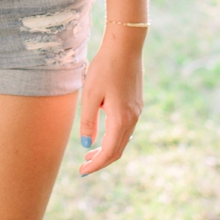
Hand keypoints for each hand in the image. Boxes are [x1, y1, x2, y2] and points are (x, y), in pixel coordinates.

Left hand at [77, 37, 142, 173]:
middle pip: (118, 150)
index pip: (109, 152)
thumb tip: (86, 145)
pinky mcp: (137, 104)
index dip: (96, 165)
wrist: (125, 47)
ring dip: (107, 149)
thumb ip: (88, 122)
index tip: (82, 172)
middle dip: (101, 161)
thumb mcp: (90, 95)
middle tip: (84, 166)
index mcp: (120, 119)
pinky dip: (114, 138)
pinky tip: (103, 135)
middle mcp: (132, 118)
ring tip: (90, 152)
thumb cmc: (104, 68)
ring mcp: (137, 111)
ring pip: (123, 140)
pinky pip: (126, 129)